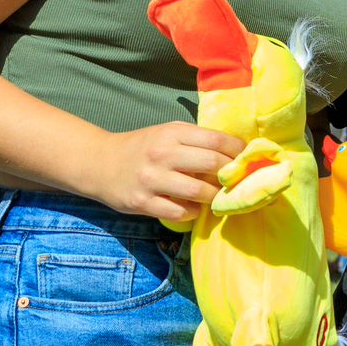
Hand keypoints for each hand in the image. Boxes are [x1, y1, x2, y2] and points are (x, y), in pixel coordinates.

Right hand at [89, 122, 245, 220]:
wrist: (101, 163)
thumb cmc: (143, 147)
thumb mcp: (167, 133)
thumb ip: (196, 140)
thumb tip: (234, 152)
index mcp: (172, 133)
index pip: (216, 140)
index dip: (237, 150)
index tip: (246, 159)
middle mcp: (162, 154)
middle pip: (211, 165)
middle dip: (229, 176)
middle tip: (235, 182)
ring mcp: (151, 179)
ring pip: (197, 192)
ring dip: (213, 197)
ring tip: (217, 197)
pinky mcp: (142, 202)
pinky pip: (179, 212)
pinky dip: (193, 212)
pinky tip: (194, 208)